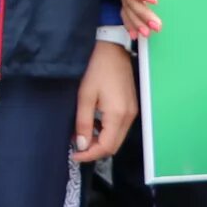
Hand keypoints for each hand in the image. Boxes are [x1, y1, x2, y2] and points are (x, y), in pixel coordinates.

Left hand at [75, 41, 137, 164]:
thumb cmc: (97, 70)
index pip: (106, 147)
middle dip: (95, 151)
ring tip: (82, 135)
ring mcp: (132, 113)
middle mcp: (129, 117)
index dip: (89, 155)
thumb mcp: (85, 97)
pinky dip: (106, 132)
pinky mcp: (131, 108)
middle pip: (114, 146)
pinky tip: (93, 124)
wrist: (113, 51)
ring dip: (100, 141)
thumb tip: (82, 145)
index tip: (74, 155)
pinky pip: (120, 128)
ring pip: (117, 138)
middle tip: (76, 147)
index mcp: (118, 115)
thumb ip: (84, 123)